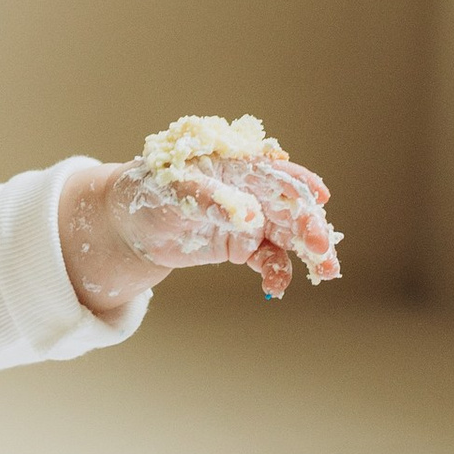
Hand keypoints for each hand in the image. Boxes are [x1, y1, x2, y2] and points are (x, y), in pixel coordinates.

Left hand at [61, 124, 338, 314]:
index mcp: (235, 165)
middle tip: (323, 251)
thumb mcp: (175, 192)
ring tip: (324, 272)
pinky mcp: (242, 245)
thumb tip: (253, 217)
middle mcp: (249, 190)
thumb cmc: (149, 192)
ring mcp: (249, 219)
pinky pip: (268, 259)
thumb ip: (214, 201)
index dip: (299, 184)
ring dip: (307, 252)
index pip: (274, 173)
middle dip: (310, 227)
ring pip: (287, 234)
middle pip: (289, 206)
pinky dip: (276, 272)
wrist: (130, 224)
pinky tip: (276, 288)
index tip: (320, 199)